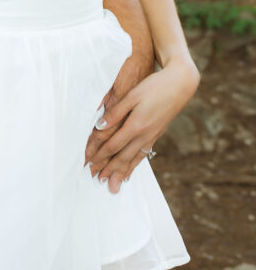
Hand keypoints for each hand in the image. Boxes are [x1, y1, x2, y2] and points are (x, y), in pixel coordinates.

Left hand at [84, 44, 152, 182]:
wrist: (181, 84)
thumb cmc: (154, 86)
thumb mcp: (132, 95)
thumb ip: (115, 113)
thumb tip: (99, 127)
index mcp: (135, 125)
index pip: (112, 146)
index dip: (99, 156)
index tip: (88, 164)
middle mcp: (144, 135)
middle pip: (122, 157)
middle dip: (109, 170)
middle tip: (97, 181)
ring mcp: (152, 136)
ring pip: (134, 159)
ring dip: (121, 172)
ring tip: (113, 185)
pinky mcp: (157, 134)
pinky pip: (143, 154)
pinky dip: (134, 165)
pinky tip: (130, 170)